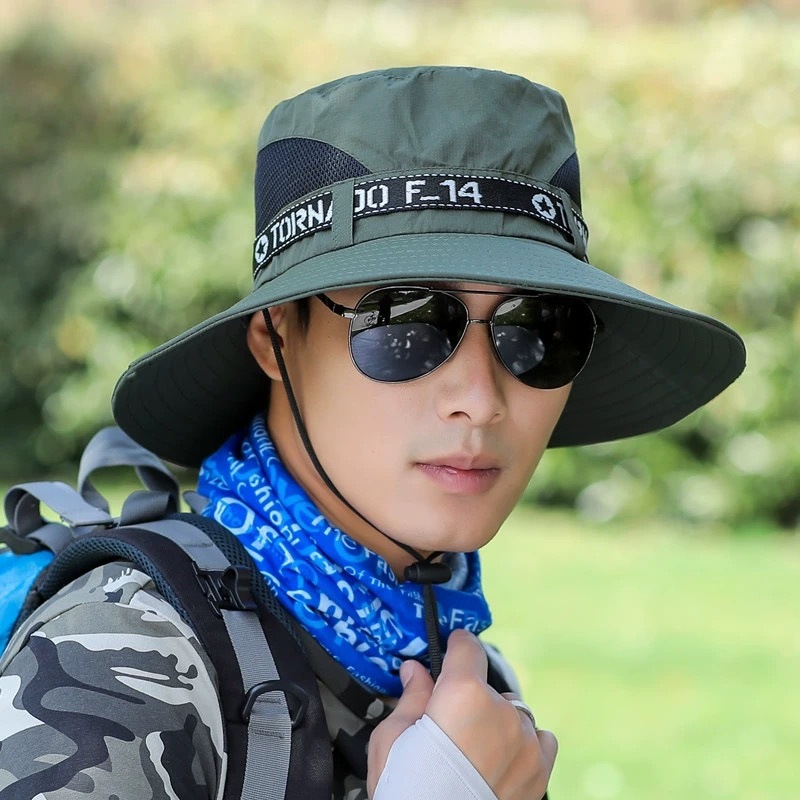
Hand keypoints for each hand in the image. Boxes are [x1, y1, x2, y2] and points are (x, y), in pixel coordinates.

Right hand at [367, 629, 556, 798]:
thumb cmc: (407, 792)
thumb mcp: (391, 740)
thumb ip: (411, 699)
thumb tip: (415, 672)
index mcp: (462, 693)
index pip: (468, 647)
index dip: (457, 646)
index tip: (453, 648)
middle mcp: (500, 710)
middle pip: (488, 687)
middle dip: (471, 699)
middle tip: (449, 730)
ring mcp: (525, 740)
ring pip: (514, 714)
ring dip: (498, 723)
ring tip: (474, 755)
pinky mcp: (540, 770)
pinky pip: (540, 739)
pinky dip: (525, 745)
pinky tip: (501, 763)